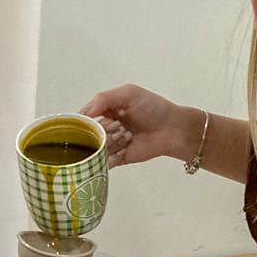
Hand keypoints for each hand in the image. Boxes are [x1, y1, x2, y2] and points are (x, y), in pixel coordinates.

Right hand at [81, 84, 200, 167]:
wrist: (173, 130)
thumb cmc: (154, 108)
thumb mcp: (128, 93)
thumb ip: (103, 99)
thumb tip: (84, 113)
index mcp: (107, 110)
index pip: (86, 116)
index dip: (85, 120)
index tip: (89, 121)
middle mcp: (107, 127)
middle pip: (89, 134)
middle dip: (101, 131)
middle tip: (118, 127)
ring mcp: (113, 144)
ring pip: (96, 148)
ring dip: (109, 142)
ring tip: (127, 136)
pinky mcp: (119, 158)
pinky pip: (104, 162)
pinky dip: (110, 157)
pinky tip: (124, 149)